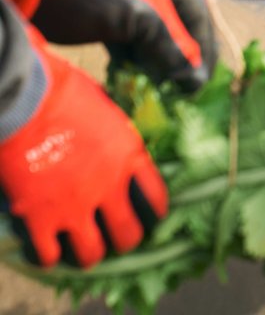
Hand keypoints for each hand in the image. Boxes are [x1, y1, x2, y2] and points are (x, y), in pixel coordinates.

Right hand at [0, 4, 166, 267]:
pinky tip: (48, 250)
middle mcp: (108, 187)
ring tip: (85, 251)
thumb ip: (115, 135)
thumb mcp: (106, 109)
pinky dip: (48, 257)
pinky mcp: (37, 217)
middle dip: (125, 241)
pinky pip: (48, 255)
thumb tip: (115, 140)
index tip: (151, 215)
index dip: (155, 211)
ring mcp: (73, 206)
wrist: (23, 98)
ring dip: (90, 254)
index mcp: (130, 156)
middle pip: (128, 233)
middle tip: (118, 240)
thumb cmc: (63, 90)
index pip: (157, 197)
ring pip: (91, 252)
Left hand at [4, 0, 216, 91]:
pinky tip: (131, 81)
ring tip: (157, 92)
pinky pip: (127, 45)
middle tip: (180, 92)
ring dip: (154, 66)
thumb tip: (196, 82)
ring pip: (150, 40)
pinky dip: (131, 64)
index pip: (199, 18)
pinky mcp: (103, 19)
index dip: (204, 51)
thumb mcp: (140, 20)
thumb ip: (173, 50)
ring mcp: (126, 2)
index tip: (203, 82)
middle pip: (176, 31)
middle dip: (178, 62)